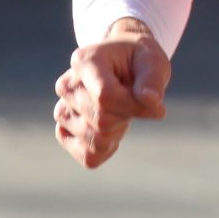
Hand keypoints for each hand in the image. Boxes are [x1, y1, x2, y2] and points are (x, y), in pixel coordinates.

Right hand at [54, 18, 169, 168]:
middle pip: (101, 120)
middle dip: (128, 116)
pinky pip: (88, 156)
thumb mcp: (153, 61)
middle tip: (134, 100)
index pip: (104, 97)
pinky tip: (113, 131)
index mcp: (85, 61)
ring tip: (121, 110)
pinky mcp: (65, 132)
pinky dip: (107, 149)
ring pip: (95, 140)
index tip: (155, 105)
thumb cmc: (139, 61)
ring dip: (118, 132)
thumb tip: (151, 101)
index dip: (133, 107)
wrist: (123, 64)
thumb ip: (153, 79)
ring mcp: (63, 111)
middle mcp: (67, 86)